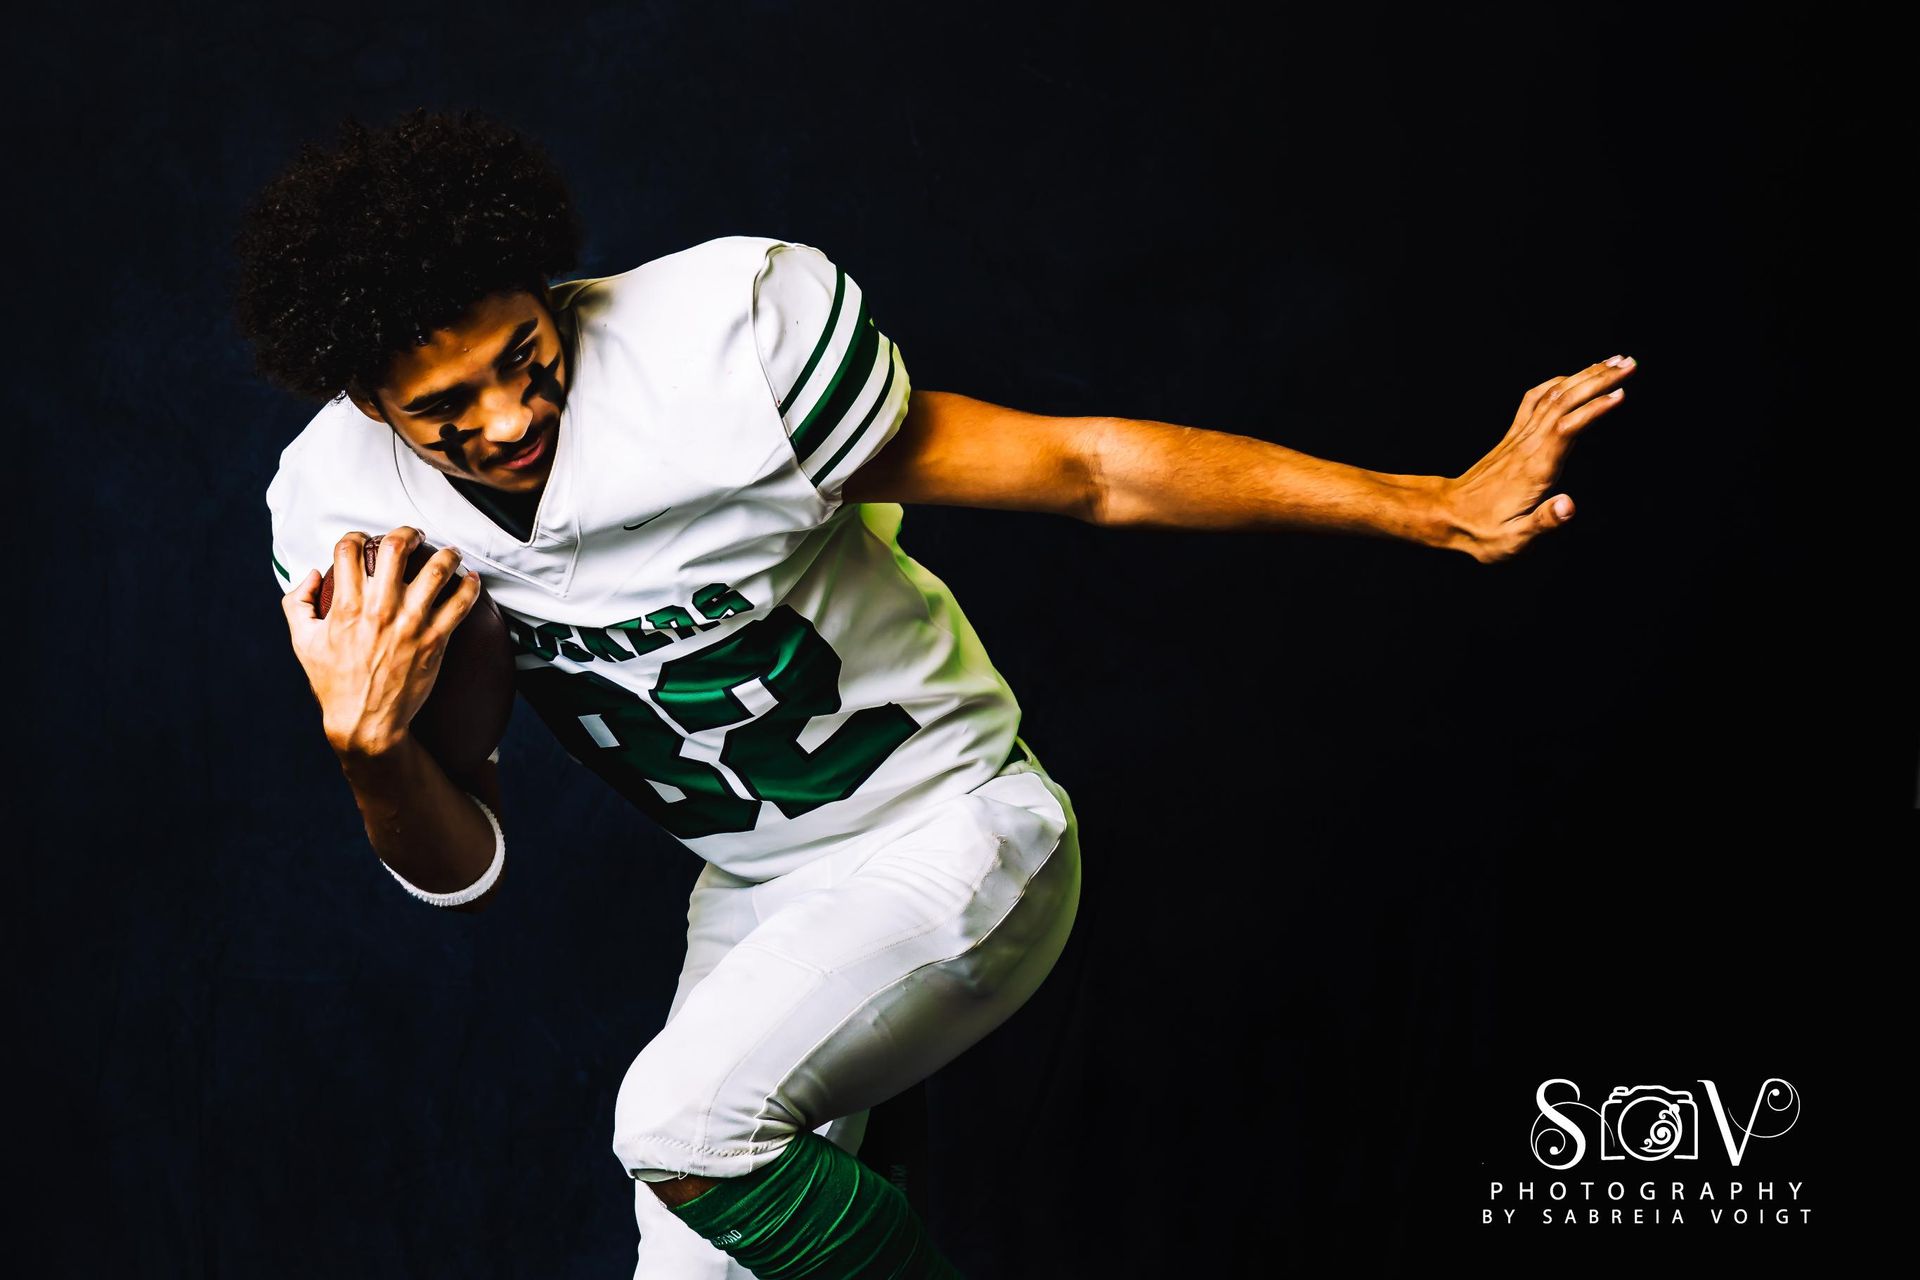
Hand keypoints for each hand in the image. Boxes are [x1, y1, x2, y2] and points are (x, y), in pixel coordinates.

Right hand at [279, 525, 482, 756]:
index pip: (349, 549)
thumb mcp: (303, 642)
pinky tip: (471, 579)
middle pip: (396, 547)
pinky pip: (461, 603)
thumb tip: (310, 575)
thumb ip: (297, 603)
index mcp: (346, 605)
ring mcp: (411, 622)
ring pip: (437, 570)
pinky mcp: (435, 639)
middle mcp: (380, 608)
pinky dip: (469, 586)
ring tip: (450, 553)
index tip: (365, 539)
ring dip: (447, 554)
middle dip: (407, 533)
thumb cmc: (333, 683)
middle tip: (415, 535)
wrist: (365, 721)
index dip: (355, 536)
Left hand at [1439, 355, 1635, 563]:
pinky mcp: (1512, 437)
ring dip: (1584, 376)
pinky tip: (1570, 377)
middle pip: (1565, 402)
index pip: (1567, 429)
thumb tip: (1569, 506)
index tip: (1621, 394)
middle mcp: (1528, 446)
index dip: (1593, 410)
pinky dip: (1554, 384)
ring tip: (1614, 361)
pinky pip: (1533, 401)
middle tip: (1630, 363)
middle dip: (1598, 380)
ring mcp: (1518, 438)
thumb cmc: (1482, 531)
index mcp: (1535, 469)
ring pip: (1553, 396)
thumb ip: (1544, 522)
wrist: (1445, 515)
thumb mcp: (1514, 539)